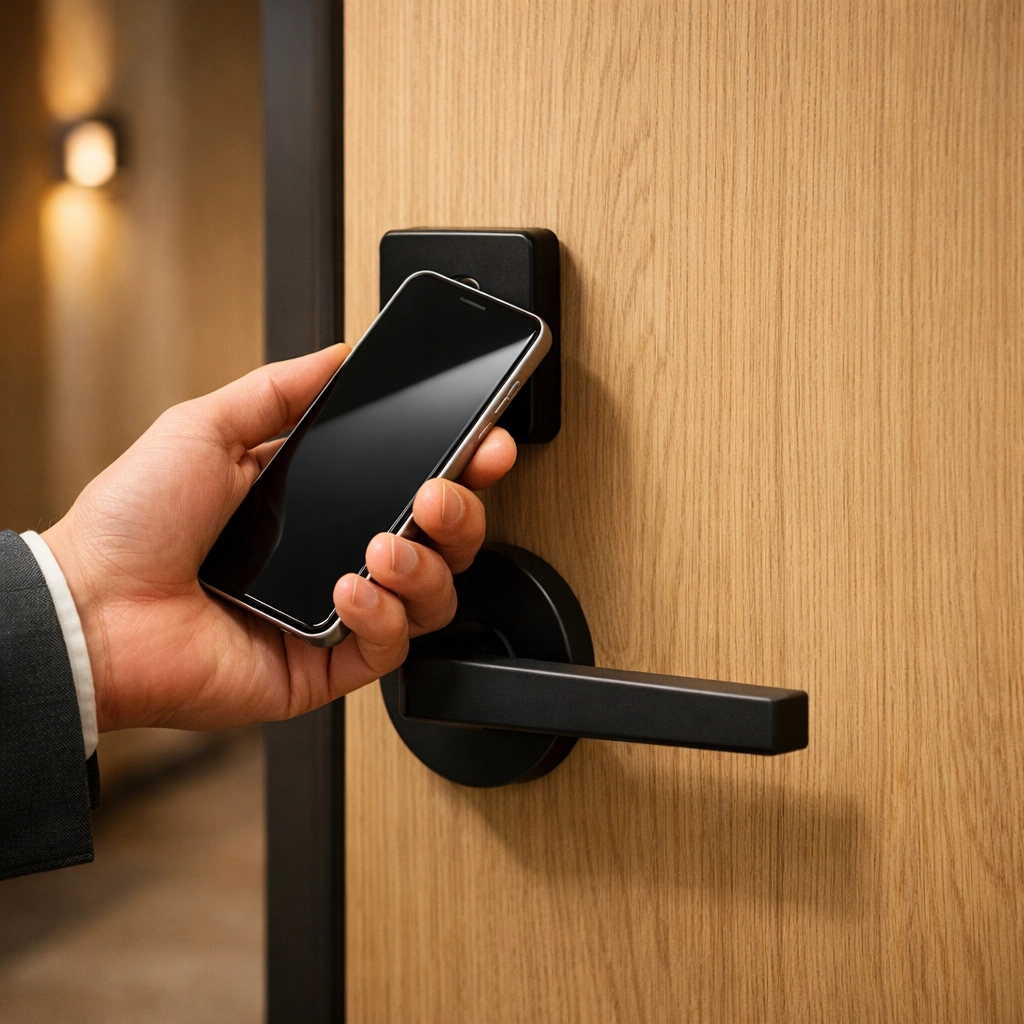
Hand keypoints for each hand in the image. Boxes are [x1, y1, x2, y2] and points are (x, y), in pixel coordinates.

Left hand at [42, 345, 516, 732]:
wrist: (89, 605)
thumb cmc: (132, 522)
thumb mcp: (206, 428)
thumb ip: (278, 391)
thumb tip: (337, 356)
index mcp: (317, 502)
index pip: (410, 482)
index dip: (459, 465)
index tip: (485, 443)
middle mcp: (336, 556)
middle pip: (438, 543)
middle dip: (460, 513)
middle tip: (440, 492)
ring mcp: (334, 615)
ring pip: (430, 599)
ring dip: (424, 566)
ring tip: (385, 545)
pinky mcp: (323, 666)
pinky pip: (388, 649)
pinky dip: (382, 616)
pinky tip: (350, 587)